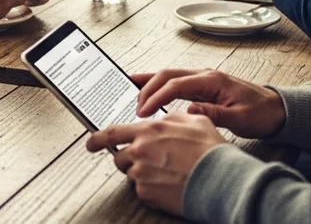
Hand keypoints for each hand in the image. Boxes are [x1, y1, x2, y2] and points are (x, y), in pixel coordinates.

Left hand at [84, 113, 225, 216]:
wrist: (220, 179)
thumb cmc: (210, 150)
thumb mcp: (194, 121)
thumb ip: (172, 117)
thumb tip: (165, 118)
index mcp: (148, 130)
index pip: (111, 132)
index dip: (97, 138)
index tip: (91, 143)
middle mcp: (140, 151)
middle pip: (119, 157)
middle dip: (129, 159)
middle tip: (147, 162)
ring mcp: (141, 174)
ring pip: (131, 174)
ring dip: (142, 173)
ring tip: (164, 173)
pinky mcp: (146, 193)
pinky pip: (142, 190)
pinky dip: (152, 188)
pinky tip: (169, 184)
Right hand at [132, 69, 286, 138]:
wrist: (277, 109)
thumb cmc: (261, 114)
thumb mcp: (240, 119)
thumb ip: (214, 114)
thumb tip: (188, 111)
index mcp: (212, 80)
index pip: (176, 85)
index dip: (156, 97)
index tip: (143, 112)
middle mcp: (205, 75)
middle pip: (167, 75)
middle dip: (147, 88)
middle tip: (132, 106)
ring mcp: (203, 79)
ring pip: (169, 76)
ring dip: (149, 83)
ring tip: (129, 90)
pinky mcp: (203, 86)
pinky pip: (176, 84)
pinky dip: (159, 87)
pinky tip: (149, 93)